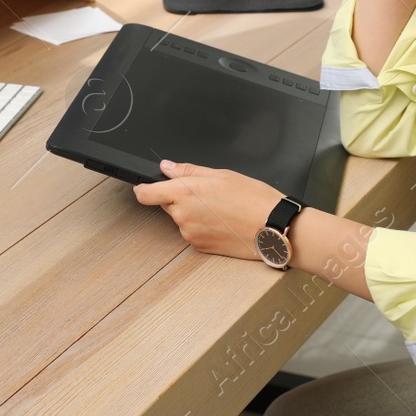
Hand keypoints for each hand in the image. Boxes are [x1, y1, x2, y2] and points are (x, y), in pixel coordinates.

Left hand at [133, 160, 283, 261]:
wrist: (272, 228)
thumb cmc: (253, 198)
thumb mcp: (222, 174)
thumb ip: (189, 171)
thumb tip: (168, 167)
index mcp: (186, 192)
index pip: (147, 194)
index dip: (143, 188)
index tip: (143, 186)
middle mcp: (183, 215)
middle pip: (167, 204)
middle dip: (179, 197)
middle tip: (206, 192)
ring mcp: (190, 233)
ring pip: (181, 218)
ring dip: (192, 212)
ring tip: (221, 207)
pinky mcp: (199, 247)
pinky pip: (192, 232)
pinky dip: (202, 226)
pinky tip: (222, 220)